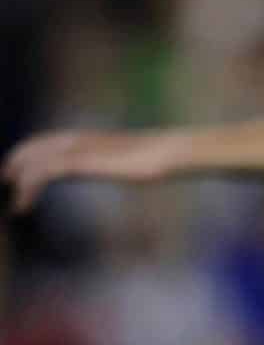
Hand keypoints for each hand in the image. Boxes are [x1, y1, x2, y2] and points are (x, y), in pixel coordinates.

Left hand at [5, 129, 166, 212]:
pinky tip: (23, 205)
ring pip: (34, 162)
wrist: (165, 153)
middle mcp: (76, 140)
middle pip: (34, 148)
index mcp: (87, 138)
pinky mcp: (78, 163)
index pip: (47, 141)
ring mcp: (76, 150)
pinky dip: (28, 189)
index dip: (30, 153)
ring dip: (19, 182)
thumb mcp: (136, 161)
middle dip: (16, 165)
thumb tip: (134, 167)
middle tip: (6, 183)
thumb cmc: (159, 158)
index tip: (20, 174)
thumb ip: (124, 161)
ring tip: (15, 203)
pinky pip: (42, 173)